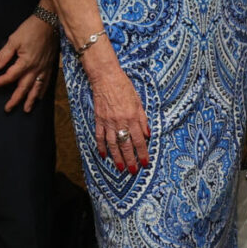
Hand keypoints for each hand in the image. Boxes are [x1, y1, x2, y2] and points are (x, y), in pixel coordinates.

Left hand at [0, 15, 57, 113]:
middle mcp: (35, 69)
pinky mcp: (49, 66)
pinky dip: (42, 91)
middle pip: (23, 88)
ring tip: (26, 110)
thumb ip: (3, 55)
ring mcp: (44, 69)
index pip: (9, 77)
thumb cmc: (31, 29)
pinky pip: (46, 82)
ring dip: (31, 100)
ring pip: (37, 88)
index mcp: (25, 63)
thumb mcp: (13, 40)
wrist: (49, 22)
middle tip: (8, 109)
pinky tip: (40, 96)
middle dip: (15, 99)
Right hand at [87, 54, 150, 172]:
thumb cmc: (124, 86)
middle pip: (126, 145)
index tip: (145, 163)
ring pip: (113, 144)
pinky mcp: (99, 119)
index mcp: (132, 117)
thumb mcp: (138, 101)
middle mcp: (120, 121)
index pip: (139, 139)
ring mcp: (108, 122)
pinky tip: (104, 155)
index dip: (142, 153)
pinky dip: (101, 146)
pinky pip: (100, 136)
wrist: (106, 77)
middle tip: (133, 171)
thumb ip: (143, 119)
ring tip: (120, 167)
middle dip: (130, 160)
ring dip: (117, 157)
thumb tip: (147, 134)